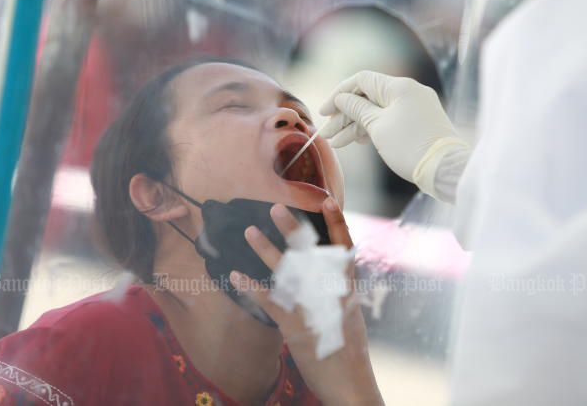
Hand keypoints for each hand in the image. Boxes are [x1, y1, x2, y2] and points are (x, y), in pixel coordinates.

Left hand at [230, 198, 383, 405]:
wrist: (351, 385)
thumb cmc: (350, 355)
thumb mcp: (349, 318)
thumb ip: (338, 296)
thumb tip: (330, 281)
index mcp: (347, 290)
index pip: (345, 249)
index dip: (336, 224)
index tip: (327, 201)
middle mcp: (331, 294)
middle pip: (311, 254)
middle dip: (293, 229)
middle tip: (275, 207)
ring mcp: (312, 308)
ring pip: (287, 272)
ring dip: (265, 250)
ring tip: (249, 231)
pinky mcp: (295, 327)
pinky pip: (269, 301)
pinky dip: (250, 287)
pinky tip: (235, 275)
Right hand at [319, 71, 467, 196]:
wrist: (445, 169)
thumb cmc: (410, 146)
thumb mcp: (377, 127)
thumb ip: (357, 109)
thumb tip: (342, 99)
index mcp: (399, 86)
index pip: (361, 80)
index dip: (339, 94)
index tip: (324, 112)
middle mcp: (409, 91)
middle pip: (368, 97)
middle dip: (345, 115)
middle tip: (327, 134)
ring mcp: (416, 106)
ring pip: (378, 110)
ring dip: (356, 125)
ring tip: (337, 143)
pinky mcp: (419, 121)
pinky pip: (391, 119)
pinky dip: (374, 128)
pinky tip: (357, 141)